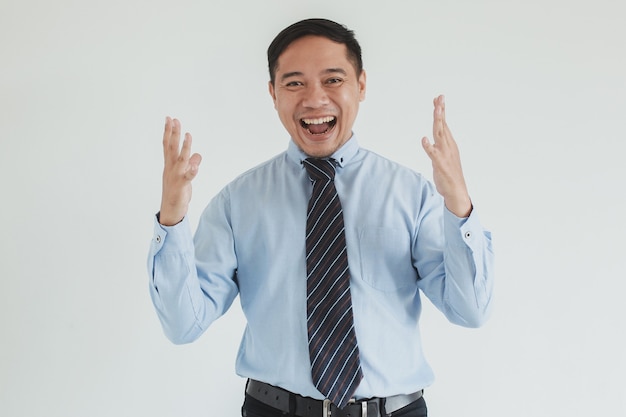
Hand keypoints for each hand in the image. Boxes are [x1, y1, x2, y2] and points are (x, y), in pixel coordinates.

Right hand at [159, 117, 201, 225]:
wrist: (171, 210)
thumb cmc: (177, 192)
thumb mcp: (185, 176)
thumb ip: (191, 164)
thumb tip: (198, 156)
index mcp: (170, 165)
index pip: (168, 145)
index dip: (168, 132)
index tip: (169, 119)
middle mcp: (171, 168)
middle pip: (171, 148)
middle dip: (173, 133)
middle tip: (174, 119)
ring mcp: (176, 176)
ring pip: (181, 159)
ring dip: (184, 147)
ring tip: (188, 135)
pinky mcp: (182, 185)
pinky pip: (188, 177)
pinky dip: (192, 171)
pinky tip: (195, 166)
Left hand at [421, 95, 471, 217]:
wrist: (456, 191)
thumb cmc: (449, 174)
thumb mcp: (444, 155)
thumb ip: (439, 144)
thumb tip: (433, 136)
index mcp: (449, 144)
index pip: (444, 124)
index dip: (441, 111)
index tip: (438, 98)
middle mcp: (448, 146)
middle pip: (442, 126)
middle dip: (440, 111)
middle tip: (439, 98)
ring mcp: (445, 155)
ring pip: (440, 135)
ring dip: (437, 122)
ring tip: (436, 110)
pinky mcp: (440, 164)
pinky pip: (433, 154)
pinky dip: (428, 147)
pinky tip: (424, 139)